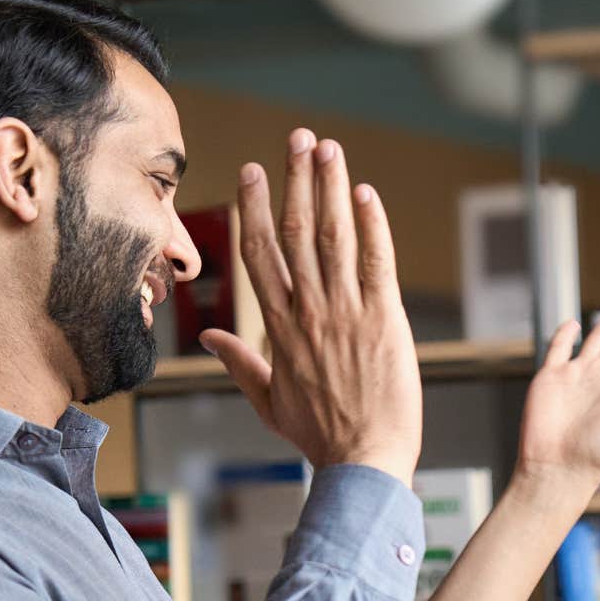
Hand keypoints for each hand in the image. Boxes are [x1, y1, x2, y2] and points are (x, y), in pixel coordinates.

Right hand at [201, 128, 422, 485]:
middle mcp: (308, 313)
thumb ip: (240, 363)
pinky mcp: (386, 320)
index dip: (254, 208)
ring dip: (330, 188)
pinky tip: (364, 193)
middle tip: (297, 138)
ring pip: (333, 238)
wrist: (363, 462)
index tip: (253, 170)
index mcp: (279, 329)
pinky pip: (377, 262)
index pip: (260, 255)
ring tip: (328, 148)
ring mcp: (347, 314)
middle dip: (295, 180)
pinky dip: (372, 225)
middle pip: (294, 233)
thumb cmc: (321, 436)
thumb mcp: (269, 401)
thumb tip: (213, 338)